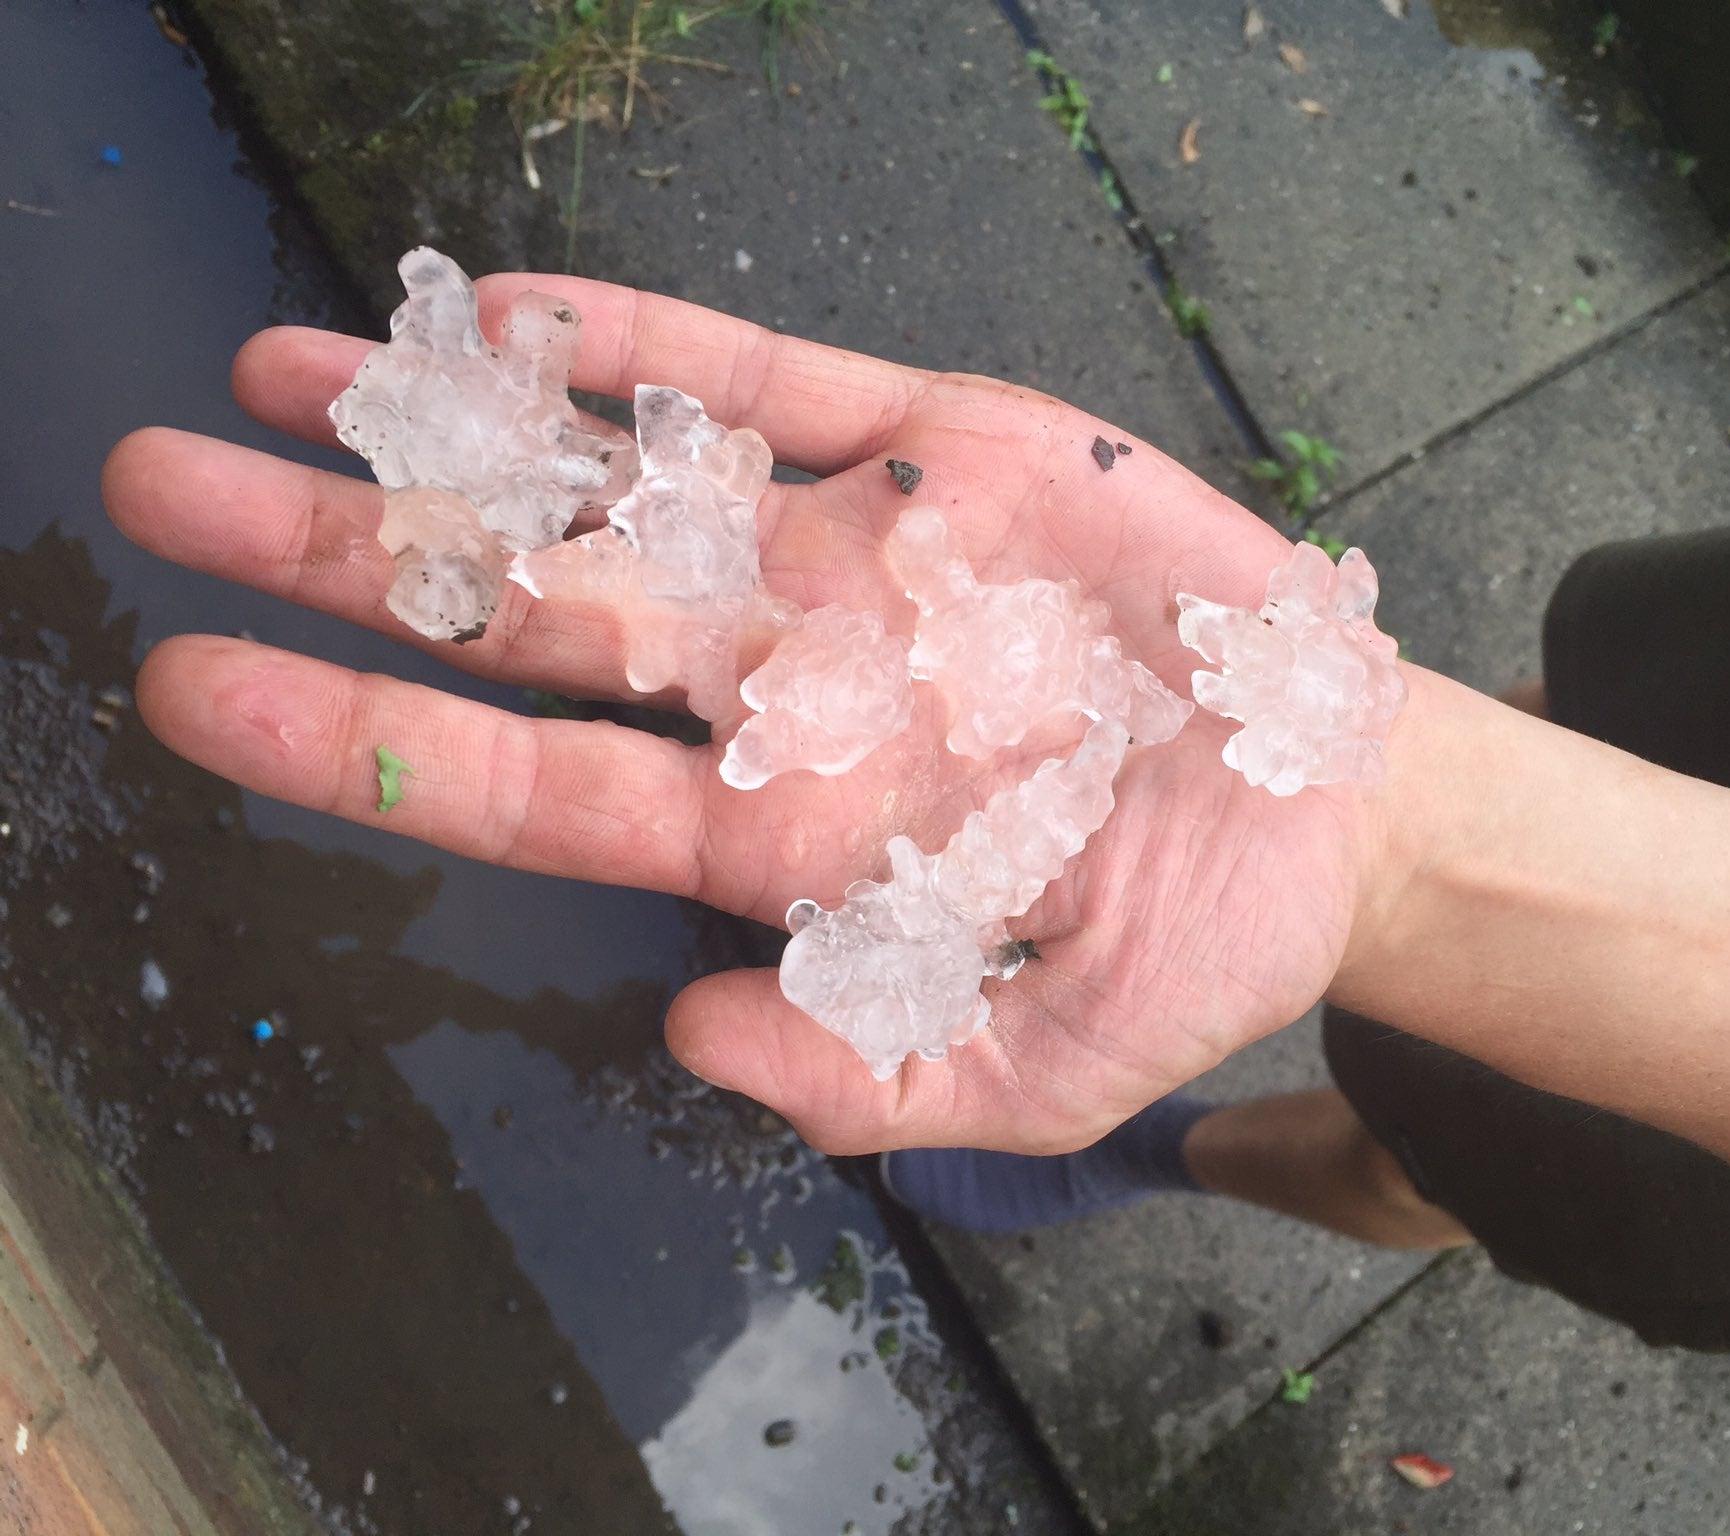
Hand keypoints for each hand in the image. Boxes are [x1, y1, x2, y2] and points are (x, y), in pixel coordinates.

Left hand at [104, 276, 1414, 1155]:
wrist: (1346, 799)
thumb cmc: (1207, 937)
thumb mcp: (1056, 1069)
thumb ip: (876, 1078)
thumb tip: (689, 1040)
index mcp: (790, 834)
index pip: (531, 785)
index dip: (358, 742)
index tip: (191, 692)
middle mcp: (786, 680)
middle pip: (523, 611)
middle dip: (342, 551)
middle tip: (155, 490)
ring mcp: (853, 556)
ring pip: (616, 479)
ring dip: (453, 426)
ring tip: (278, 369)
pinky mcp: (945, 451)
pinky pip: (767, 379)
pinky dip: (652, 349)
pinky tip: (520, 320)